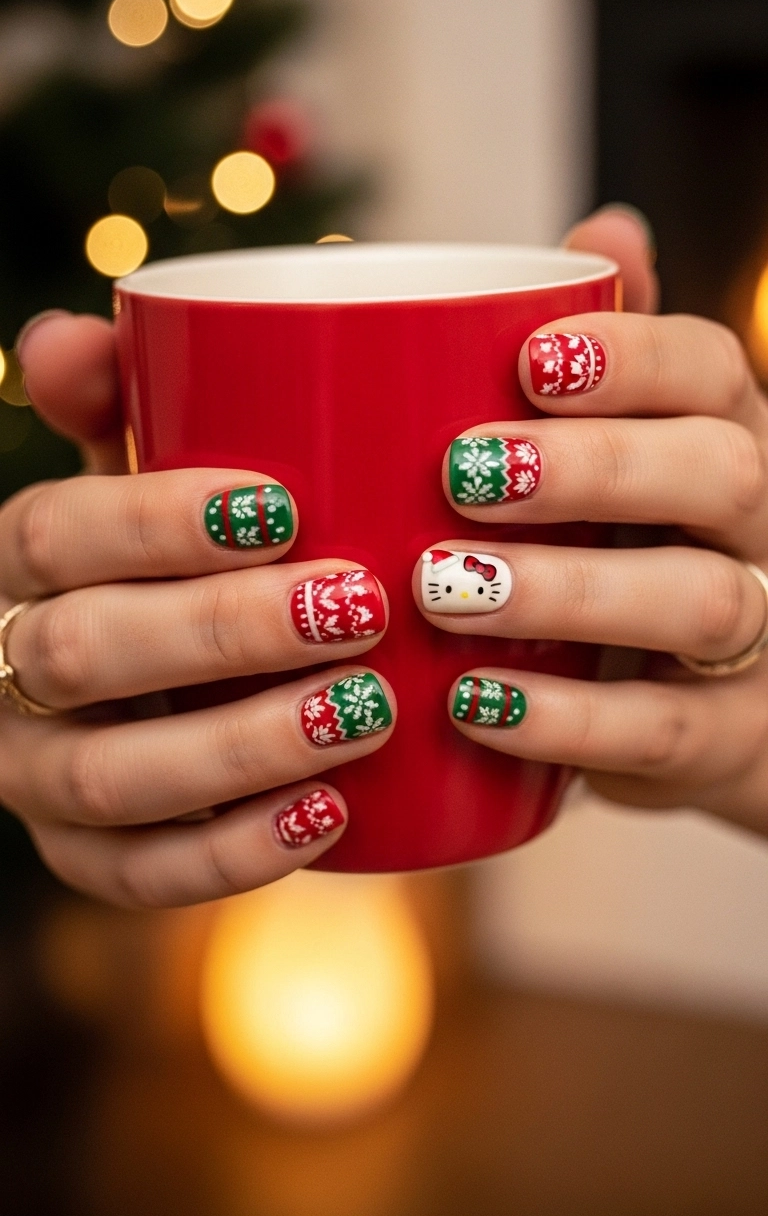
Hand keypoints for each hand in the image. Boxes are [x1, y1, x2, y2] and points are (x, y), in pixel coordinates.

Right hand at [0, 314, 394, 905]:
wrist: (177, 672)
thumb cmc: (178, 552)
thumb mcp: (148, 470)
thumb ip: (121, 398)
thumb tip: (69, 338)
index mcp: (22, 561)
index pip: (52, 533)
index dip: (154, 521)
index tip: (283, 505)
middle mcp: (11, 668)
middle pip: (82, 654)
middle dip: (222, 631)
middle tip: (357, 604)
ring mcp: (41, 775)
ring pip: (111, 778)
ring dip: (242, 745)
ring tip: (366, 708)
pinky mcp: (89, 857)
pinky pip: (141, 876)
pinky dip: (235, 853)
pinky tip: (331, 814)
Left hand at [416, 207, 767, 836]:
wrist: (694, 705)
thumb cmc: (628, 547)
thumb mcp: (619, 449)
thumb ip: (608, 350)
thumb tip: (605, 229)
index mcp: (722, 434)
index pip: (709, 370)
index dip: (630, 360)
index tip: (526, 363)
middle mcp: (760, 525)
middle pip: (720, 473)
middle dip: (596, 468)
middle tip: (464, 474)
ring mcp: (760, 636)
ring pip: (703, 601)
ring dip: (568, 592)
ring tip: (444, 590)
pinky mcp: (728, 739)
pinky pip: (662, 729)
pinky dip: (566, 718)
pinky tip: (472, 703)